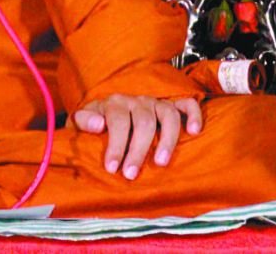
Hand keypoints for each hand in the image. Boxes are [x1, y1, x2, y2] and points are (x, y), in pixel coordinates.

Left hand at [73, 94, 201, 179]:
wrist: (106, 114)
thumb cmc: (96, 123)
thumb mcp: (80, 122)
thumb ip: (84, 121)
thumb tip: (98, 124)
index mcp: (115, 104)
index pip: (118, 121)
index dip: (116, 145)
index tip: (112, 168)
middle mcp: (138, 101)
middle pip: (144, 122)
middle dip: (138, 150)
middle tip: (131, 174)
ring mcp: (156, 103)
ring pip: (167, 114)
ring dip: (166, 139)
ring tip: (161, 162)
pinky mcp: (171, 106)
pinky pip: (187, 104)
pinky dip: (193, 114)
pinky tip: (194, 131)